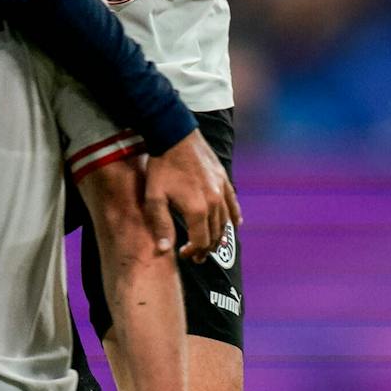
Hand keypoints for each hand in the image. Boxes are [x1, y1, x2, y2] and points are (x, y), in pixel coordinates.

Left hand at [142, 130, 240, 262]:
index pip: (201, 242)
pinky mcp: (224, 179)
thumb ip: (161, 225)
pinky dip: (235, 217)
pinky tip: (236, 225)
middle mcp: (214, 202)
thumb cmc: (161, 166)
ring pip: (225, 222)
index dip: (194, 253)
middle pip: (216, 235)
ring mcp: (221, 190)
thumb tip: (164, 250)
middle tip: (196, 255)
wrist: (174, 135)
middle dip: (206, 248)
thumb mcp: (154, 197)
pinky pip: (233, 203)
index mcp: (197, 209)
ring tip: (210, 244)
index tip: (184, 254)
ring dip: (219, 236)